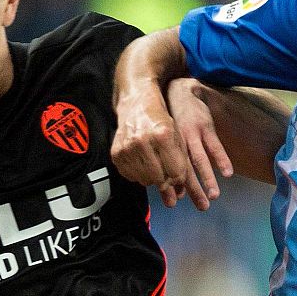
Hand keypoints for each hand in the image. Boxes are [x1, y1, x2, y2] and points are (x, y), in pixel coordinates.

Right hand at [112, 84, 194, 208]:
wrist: (136, 102)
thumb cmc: (159, 119)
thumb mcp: (177, 135)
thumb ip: (180, 163)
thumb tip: (179, 193)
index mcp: (162, 135)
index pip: (175, 173)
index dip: (179, 177)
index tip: (178, 174)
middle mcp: (142, 142)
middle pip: (159, 179)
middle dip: (166, 180)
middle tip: (166, 172)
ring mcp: (127, 148)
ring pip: (144, 180)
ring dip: (152, 177)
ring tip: (154, 164)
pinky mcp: (116, 153)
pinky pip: (130, 176)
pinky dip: (138, 174)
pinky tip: (141, 162)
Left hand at [164, 78, 235, 210]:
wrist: (179, 91)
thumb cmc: (170, 121)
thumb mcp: (164, 140)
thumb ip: (169, 165)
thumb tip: (174, 192)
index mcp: (166, 148)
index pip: (169, 172)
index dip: (172, 187)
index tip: (175, 203)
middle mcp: (178, 144)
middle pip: (186, 171)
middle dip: (194, 190)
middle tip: (203, 207)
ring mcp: (193, 135)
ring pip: (200, 160)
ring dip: (208, 178)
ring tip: (214, 195)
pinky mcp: (206, 127)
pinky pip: (215, 145)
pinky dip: (221, 159)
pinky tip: (227, 173)